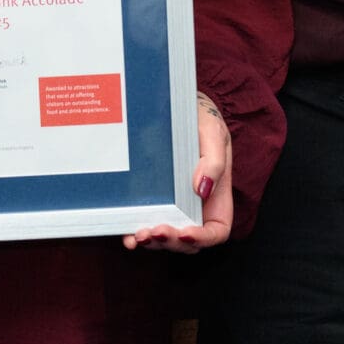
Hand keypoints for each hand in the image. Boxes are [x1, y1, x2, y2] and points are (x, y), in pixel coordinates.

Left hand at [125, 96, 231, 252]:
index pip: (216, 230)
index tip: (186, 233)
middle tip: (153, 231)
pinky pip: (147, 222)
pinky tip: (127, 233)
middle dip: (171, 242)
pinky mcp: (153, 199)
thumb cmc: (200, 118)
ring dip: (153, 242)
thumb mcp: (212, 132)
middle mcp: (195, 205)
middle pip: (188, 241)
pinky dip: (137, 232)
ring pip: (166, 237)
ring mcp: (173, 204)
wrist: (172, 102)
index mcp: (217, 195)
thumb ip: (214, 161)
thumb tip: (201, 190)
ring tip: (137, 235)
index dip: (203, 238)